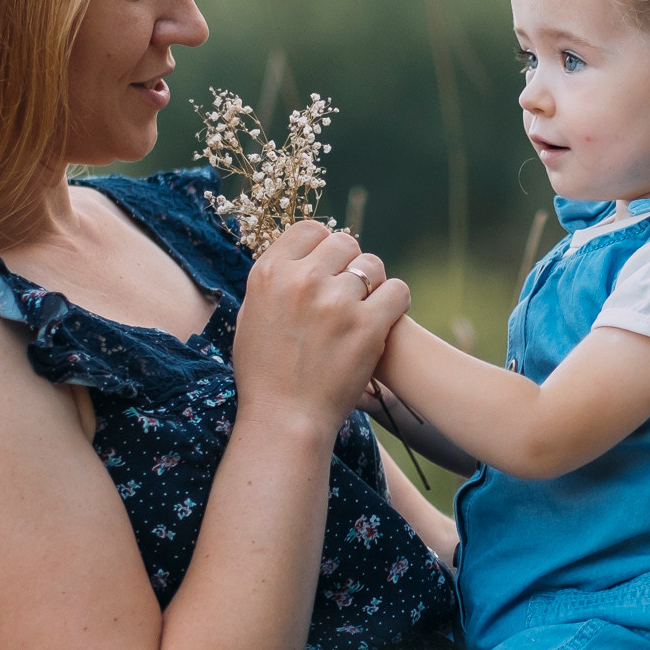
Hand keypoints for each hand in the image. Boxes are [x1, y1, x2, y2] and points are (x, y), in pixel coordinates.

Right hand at [232, 221, 407, 430]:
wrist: (285, 419)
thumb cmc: (265, 375)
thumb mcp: (252, 317)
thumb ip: (275, 282)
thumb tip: (298, 258)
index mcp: (269, 274)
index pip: (309, 230)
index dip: (323, 246)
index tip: (329, 266)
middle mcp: (302, 280)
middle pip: (344, 243)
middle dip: (350, 263)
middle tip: (350, 291)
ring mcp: (336, 302)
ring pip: (373, 265)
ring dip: (374, 283)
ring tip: (366, 308)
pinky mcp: (367, 326)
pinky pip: (397, 291)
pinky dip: (396, 302)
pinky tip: (386, 317)